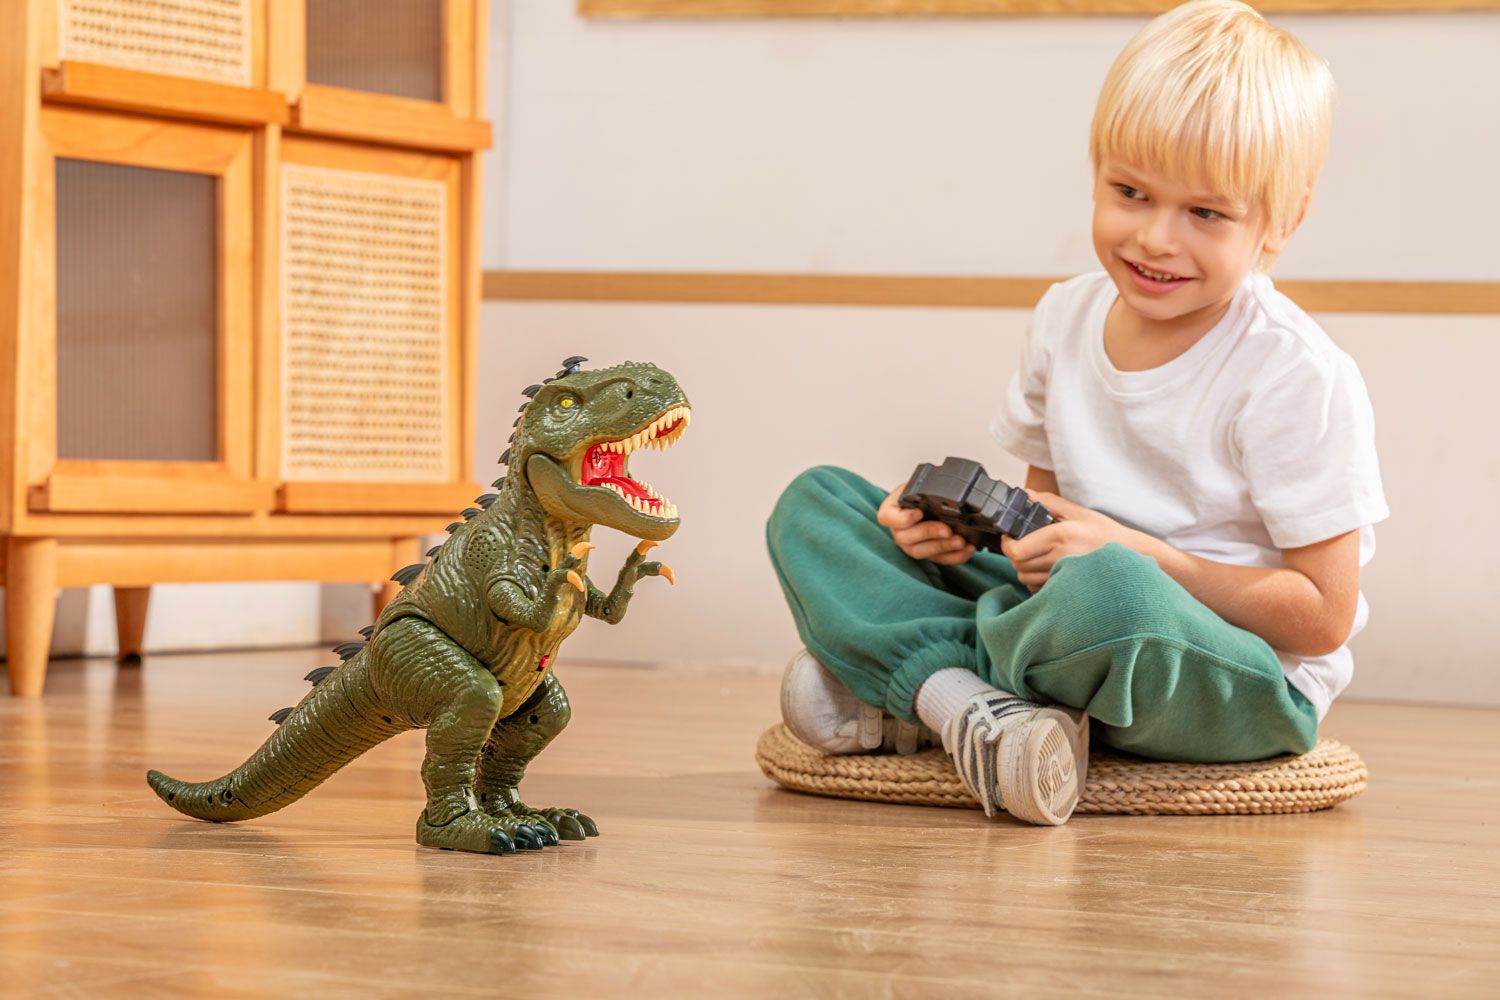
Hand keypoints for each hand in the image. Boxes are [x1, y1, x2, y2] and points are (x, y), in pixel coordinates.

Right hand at [877, 486, 975, 564]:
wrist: (935, 501)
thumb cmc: (924, 492)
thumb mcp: (921, 484)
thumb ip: (925, 488)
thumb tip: (943, 490)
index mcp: (892, 510)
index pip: (886, 517)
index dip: (901, 519)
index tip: (918, 513)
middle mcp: (898, 530)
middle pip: (905, 538)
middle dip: (930, 533)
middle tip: (947, 530)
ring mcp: (911, 544)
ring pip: (921, 552)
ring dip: (943, 547)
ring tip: (960, 541)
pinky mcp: (928, 554)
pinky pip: (938, 559)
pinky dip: (955, 556)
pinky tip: (967, 548)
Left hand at [1001, 492, 1136, 590]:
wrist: (1131, 555)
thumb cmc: (1105, 533)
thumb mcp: (1078, 512)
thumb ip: (1048, 502)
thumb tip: (1025, 495)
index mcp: (1059, 536)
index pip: (1016, 550)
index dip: (1007, 544)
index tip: (1010, 537)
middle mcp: (1059, 558)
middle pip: (1017, 566)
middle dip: (1014, 556)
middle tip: (1022, 545)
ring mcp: (1064, 576)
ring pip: (1025, 579)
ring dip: (1024, 568)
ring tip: (1036, 557)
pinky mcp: (1067, 588)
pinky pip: (1038, 589)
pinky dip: (1036, 580)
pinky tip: (1046, 569)